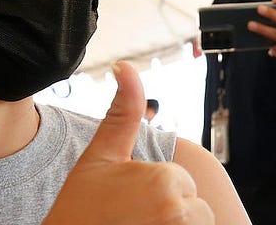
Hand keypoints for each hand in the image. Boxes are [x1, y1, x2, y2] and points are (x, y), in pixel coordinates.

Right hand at [44, 62, 212, 223]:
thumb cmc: (79, 208)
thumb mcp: (101, 156)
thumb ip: (123, 112)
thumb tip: (124, 66)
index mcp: (164, 179)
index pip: (181, 182)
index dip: (155, 192)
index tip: (128, 201)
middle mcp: (177, 209)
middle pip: (194, 206)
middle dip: (167, 212)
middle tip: (131, 217)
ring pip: (196, 224)